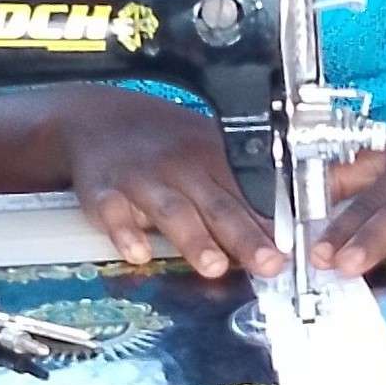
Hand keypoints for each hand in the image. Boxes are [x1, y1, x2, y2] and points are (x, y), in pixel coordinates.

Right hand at [62, 93, 285, 279]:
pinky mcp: (104, 191)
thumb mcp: (205, 154)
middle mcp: (180, 168)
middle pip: (218, 204)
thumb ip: (238, 193)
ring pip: (172, 210)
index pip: (248, 196)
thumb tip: (279, 234)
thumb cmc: (160, 145)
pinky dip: (125, 232)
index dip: (271, 226)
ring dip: (194, 238)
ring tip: (214, 266)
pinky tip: (138, 253)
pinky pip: (114, 212)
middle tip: (268, 263)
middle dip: (245, 236)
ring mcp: (142, 179)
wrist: (96, 119)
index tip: (290, 253)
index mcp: (212, 160)